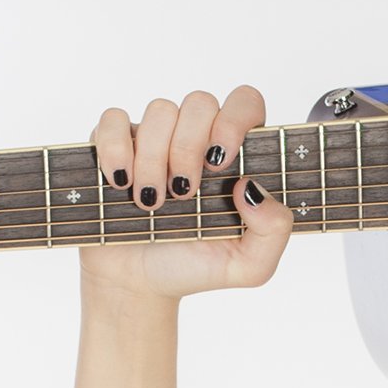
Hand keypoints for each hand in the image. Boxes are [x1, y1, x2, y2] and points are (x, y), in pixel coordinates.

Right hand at [80, 85, 292, 300]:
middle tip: (183, 193)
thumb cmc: (194, 266)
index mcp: (234, 155)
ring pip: (160, 111)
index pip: (245, 103)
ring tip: (150, 203)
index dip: (234, 119)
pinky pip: (113, 121)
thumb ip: (274, 230)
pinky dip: (116, 150)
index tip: (218, 161)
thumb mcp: (249, 265)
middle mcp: (195, 137)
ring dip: (153, 159)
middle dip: (189, 147)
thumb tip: (253, 187)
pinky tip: (120, 183)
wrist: (139, 284)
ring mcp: (155, 137)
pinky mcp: (115, 144)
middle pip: (199, 102)